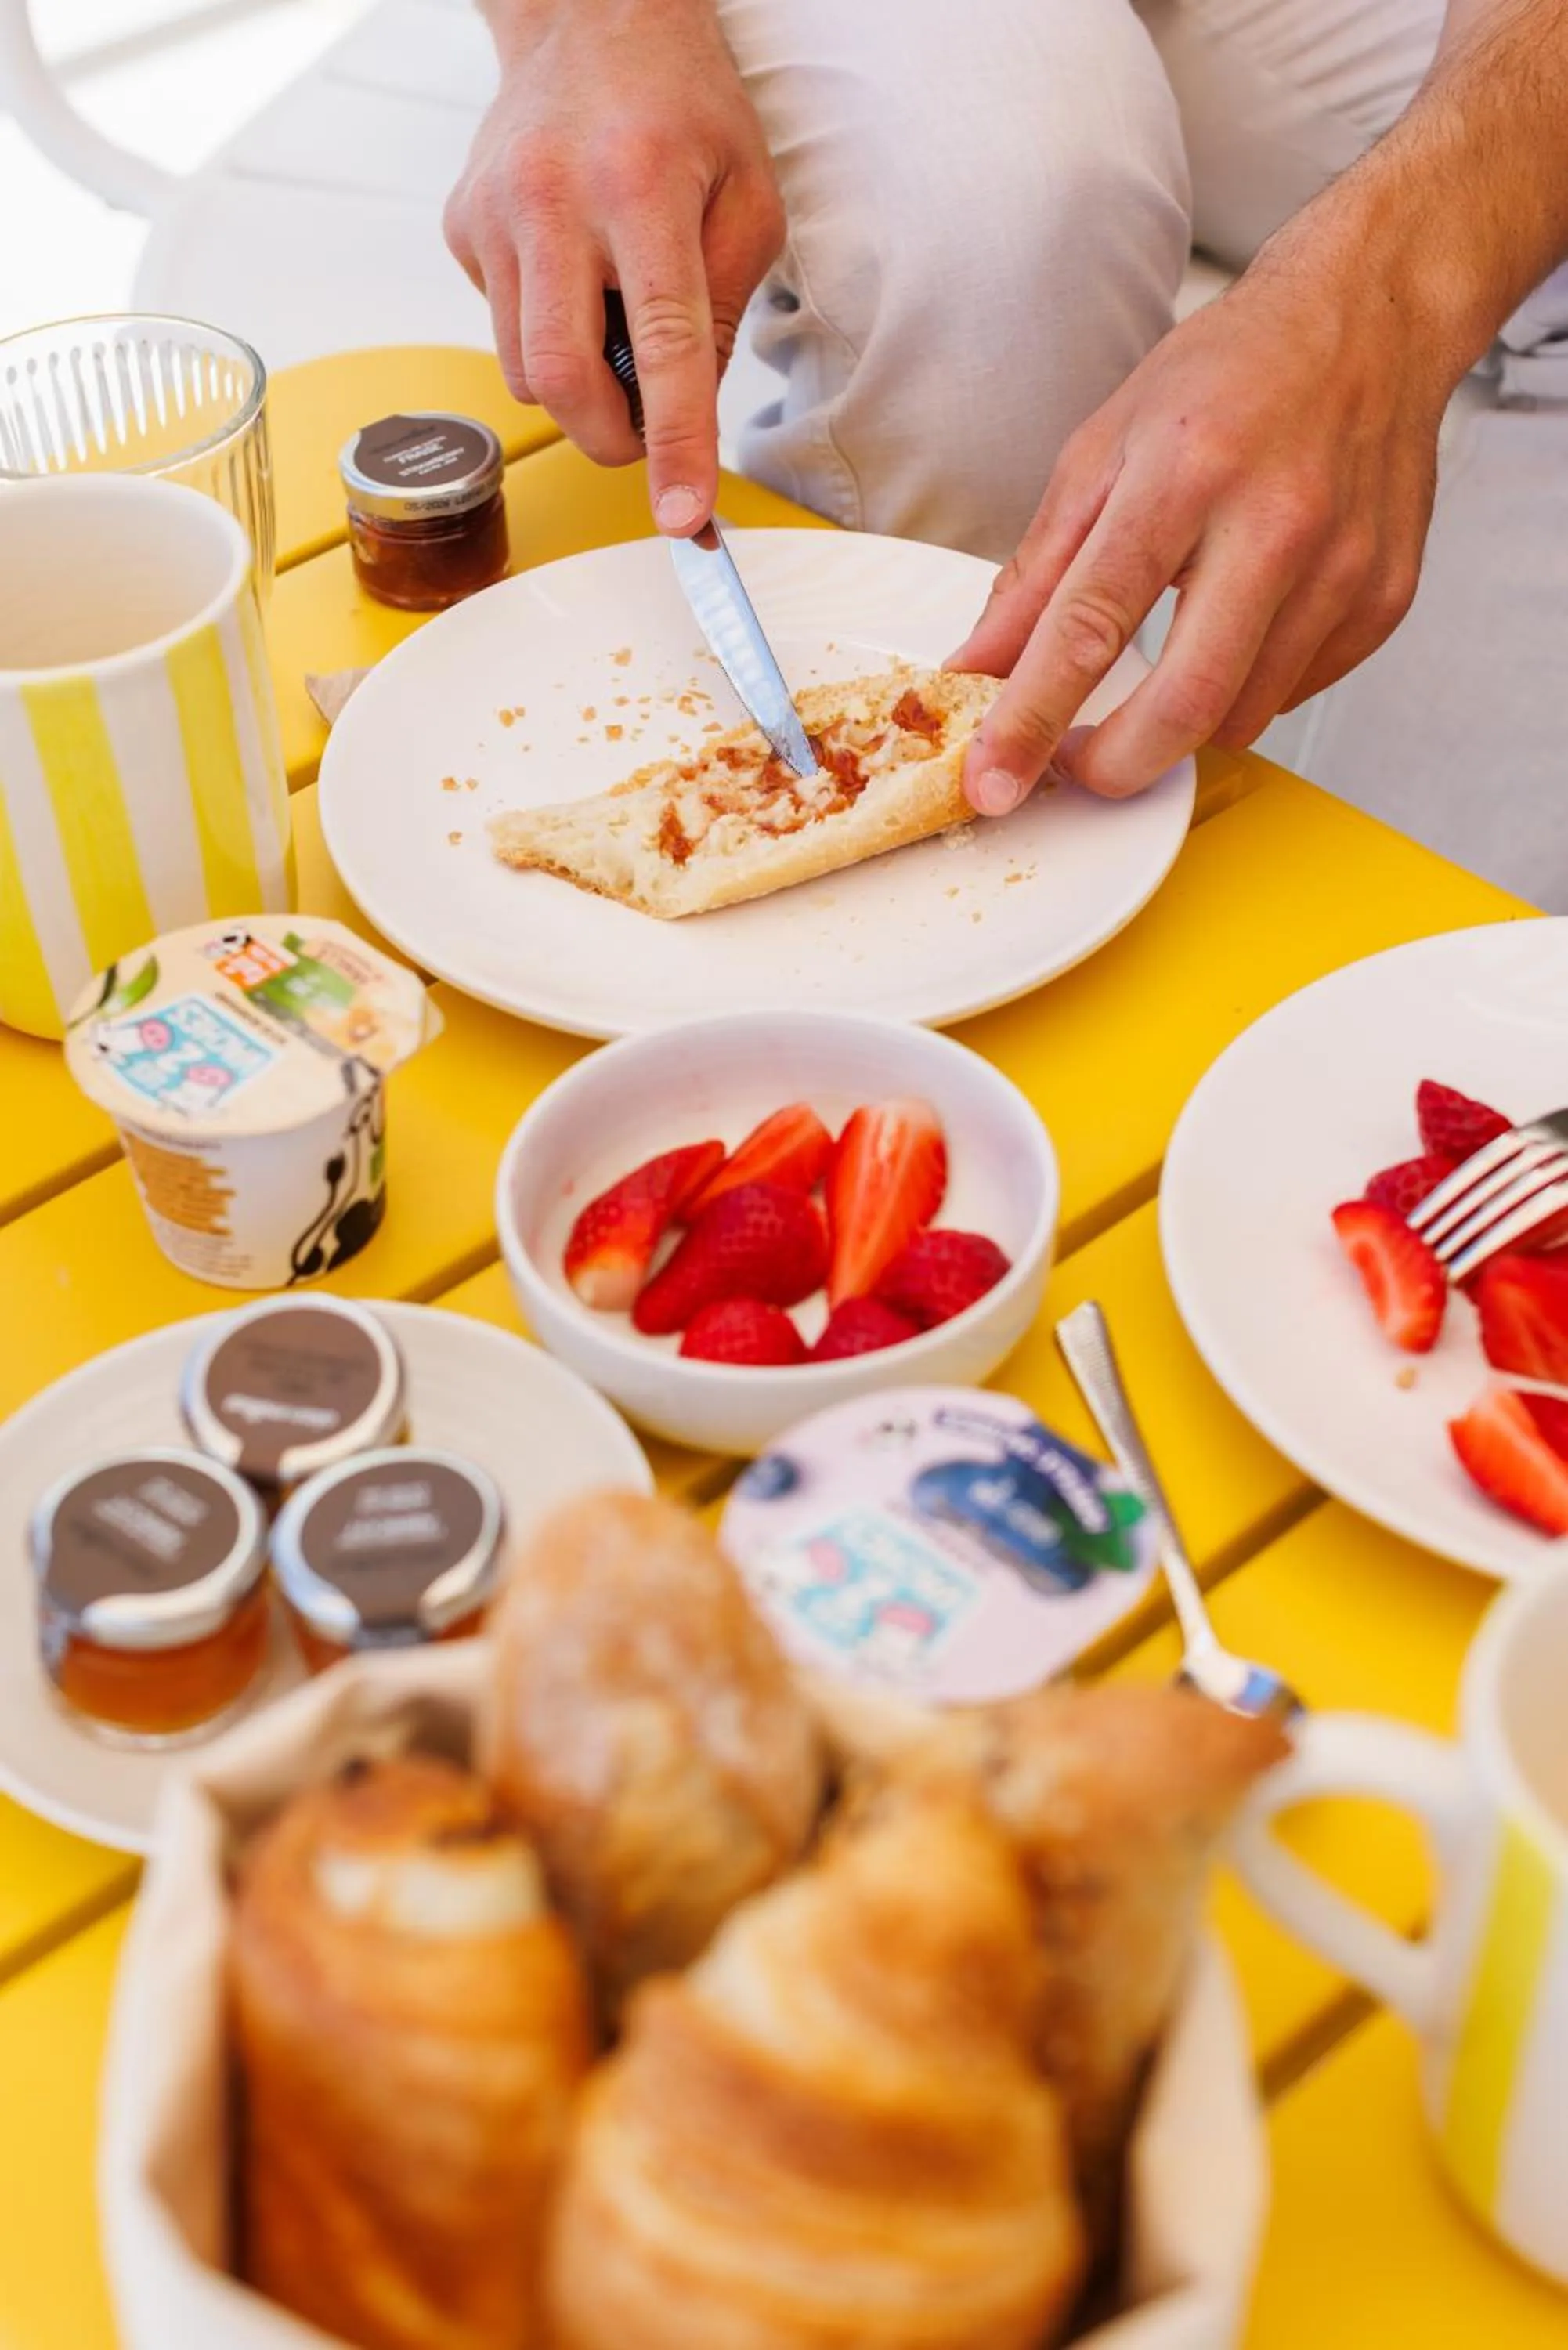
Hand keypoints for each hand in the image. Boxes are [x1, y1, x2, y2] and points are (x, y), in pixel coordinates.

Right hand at [445, 0, 783, 532]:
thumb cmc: (680, 107)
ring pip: (523, 368)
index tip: (680, 515)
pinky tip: (571, 272)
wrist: (589, 17)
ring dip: (578, 382)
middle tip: (646, 429)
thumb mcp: (747, 200)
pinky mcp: (462, 226)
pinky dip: (544, 329)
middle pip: (562, 378)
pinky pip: (501, 326)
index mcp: (642, 187)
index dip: (673, 444)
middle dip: (609, 435)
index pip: (660, 346)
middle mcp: (554, 198)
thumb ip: (723, 310)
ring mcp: (494, 212)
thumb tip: (688, 413)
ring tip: (612, 320)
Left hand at [950, 218, 1454, 811]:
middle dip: (1114, 766)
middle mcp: (1276, 522)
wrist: (1367, 321)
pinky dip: (1246, 689)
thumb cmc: (1232, 375)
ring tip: (1166, 661)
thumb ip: (1037, 572)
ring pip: (1241, 715)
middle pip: (1185, 704)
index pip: (1090, 628)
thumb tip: (981, 667)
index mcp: (1187, 473)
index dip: (1031, 721)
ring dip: (1181, 723)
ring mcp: (1342, 567)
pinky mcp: (1383, 599)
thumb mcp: (1103, 450)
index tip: (994, 780)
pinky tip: (1239, 628)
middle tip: (1078, 766)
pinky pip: (1294, 695)